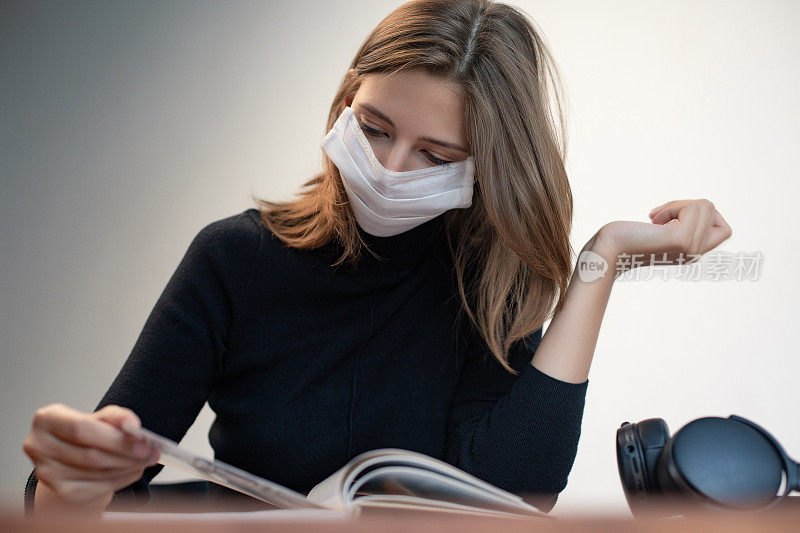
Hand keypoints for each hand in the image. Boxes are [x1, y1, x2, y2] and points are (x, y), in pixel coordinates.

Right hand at [22, 403, 158, 512]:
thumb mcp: (98, 417)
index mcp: (46, 419)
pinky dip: (122, 479)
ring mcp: (47, 472)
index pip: (81, 429)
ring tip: (146, 459)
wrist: (73, 457)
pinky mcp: (61, 491)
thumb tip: (131, 424)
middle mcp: (39, 446)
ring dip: (128, 467)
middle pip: (90, 454)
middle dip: (126, 453)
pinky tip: (134, 470)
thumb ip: (114, 417)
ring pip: (96, 472)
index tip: (141, 437)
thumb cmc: (86, 432)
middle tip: (151, 451)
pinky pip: (98, 487)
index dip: (113, 435)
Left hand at [590, 198, 732, 275]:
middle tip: (658, 217)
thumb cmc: (624, 237)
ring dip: (676, 204)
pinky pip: (692, 207)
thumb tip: (699, 206)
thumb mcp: (660, 229)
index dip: (705, 215)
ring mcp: (691, 248)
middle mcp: (696, 254)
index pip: (724, 230)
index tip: (675, 218)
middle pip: (713, 210)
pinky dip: (672, 207)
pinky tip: (652, 222)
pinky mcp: (681, 240)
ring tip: (655, 220)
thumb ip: (680, 222)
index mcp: (692, 253)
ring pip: (705, 206)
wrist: (606, 250)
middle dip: (684, 203)